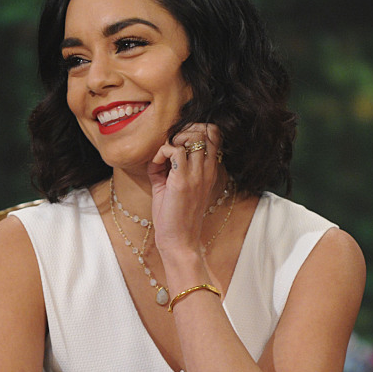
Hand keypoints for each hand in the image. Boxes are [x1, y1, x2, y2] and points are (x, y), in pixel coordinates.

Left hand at [147, 124, 222, 254]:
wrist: (179, 241)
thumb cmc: (177, 217)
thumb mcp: (178, 187)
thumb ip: (172, 168)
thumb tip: (159, 154)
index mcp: (210, 172)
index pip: (215, 136)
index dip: (196, 130)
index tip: (178, 143)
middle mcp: (207, 171)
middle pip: (206, 131)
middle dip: (184, 131)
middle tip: (170, 147)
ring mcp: (196, 175)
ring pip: (193, 136)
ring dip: (174, 140)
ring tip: (164, 156)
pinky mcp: (181, 182)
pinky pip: (175, 150)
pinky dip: (161, 152)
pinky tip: (157, 166)